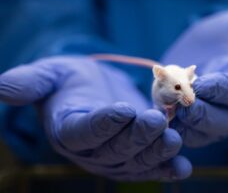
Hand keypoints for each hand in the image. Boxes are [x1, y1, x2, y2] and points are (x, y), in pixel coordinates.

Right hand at [0, 56, 191, 180]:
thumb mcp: (50, 74)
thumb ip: (28, 82)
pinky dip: (167, 169)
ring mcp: (115, 157)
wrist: (95, 90)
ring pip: (135, 161)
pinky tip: (183, 168)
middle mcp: (92, 150)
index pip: (84, 132)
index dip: (103, 123)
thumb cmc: (71, 80)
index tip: (123, 109)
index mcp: (69, 129)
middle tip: (157, 121)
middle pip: (115, 149)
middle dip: (137, 136)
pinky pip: (151, 168)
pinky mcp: (136, 156)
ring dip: (156, 153)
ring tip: (174, 140)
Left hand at [162, 9, 227, 146]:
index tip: (199, 83)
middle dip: (200, 113)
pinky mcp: (190, 122)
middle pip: (220, 122)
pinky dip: (167, 126)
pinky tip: (153, 113)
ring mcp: (211, 119)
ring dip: (181, 124)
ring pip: (198, 134)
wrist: (214, 47)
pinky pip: (179, 133)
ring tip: (165, 109)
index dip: (219, 89)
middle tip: (181, 101)